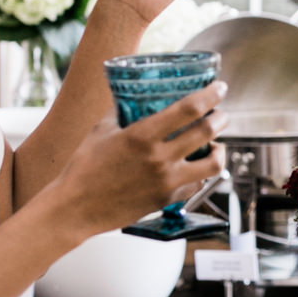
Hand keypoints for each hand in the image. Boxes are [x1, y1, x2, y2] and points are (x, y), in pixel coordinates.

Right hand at [50, 82, 224, 233]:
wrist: (76, 208)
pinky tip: (197, 168)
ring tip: (216, 144)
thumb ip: (120, 112)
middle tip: (221, 114)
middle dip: (221, 118)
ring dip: (220, 150)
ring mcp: (166, 181)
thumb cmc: (84, 168)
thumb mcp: (100, 131)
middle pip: (207, 131)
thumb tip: (131, 96)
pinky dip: (202, 174)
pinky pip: (196, 185)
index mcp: (142, 135)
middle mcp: (159, 158)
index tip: (220, 87)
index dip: (210, 95)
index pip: (188, 108)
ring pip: (213, 164)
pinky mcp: (166, 200)